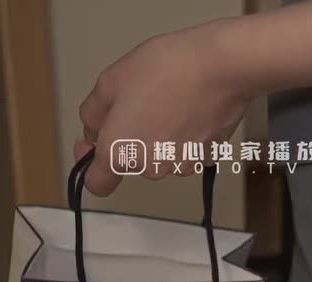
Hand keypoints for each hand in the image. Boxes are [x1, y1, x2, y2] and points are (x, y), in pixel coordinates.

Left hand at [74, 20, 250, 196]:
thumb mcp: (111, 80)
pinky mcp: (207, 158)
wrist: (220, 68)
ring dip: (161, 138)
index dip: (91, 165)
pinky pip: (187, 151)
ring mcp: (181, 166)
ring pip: (162, 157)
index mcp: (119, 152)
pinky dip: (185, 136)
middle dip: (132, 139)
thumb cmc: (166, 70)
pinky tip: (190, 110)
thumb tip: (95, 128)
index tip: (95, 145)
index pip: (98, 184)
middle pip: (133, 163)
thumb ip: (94, 112)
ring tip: (169, 103)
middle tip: (140, 104)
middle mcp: (150, 167)